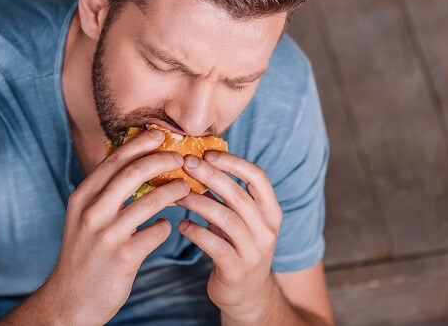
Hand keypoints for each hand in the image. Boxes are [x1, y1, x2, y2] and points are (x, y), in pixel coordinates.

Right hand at [43, 128, 190, 325]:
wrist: (70, 300)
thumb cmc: (84, 253)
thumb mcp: (83, 217)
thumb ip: (104, 192)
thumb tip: (134, 162)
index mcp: (82, 197)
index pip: (115, 160)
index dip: (140, 144)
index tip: (160, 134)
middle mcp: (92, 212)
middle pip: (133, 172)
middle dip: (162, 160)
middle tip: (181, 158)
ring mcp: (107, 234)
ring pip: (150, 200)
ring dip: (174, 191)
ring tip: (186, 188)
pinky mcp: (123, 256)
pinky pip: (157, 232)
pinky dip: (166, 227)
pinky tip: (166, 227)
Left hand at [174, 150, 283, 321]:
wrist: (248, 295)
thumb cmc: (238, 247)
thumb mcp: (240, 220)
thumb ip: (227, 196)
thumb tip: (196, 162)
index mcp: (271, 211)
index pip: (258, 177)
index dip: (233, 162)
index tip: (208, 153)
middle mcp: (267, 229)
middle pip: (238, 195)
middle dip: (210, 175)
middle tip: (186, 163)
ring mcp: (254, 251)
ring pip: (225, 218)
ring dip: (197, 202)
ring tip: (176, 194)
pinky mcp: (237, 270)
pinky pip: (214, 245)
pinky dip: (195, 232)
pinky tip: (181, 225)